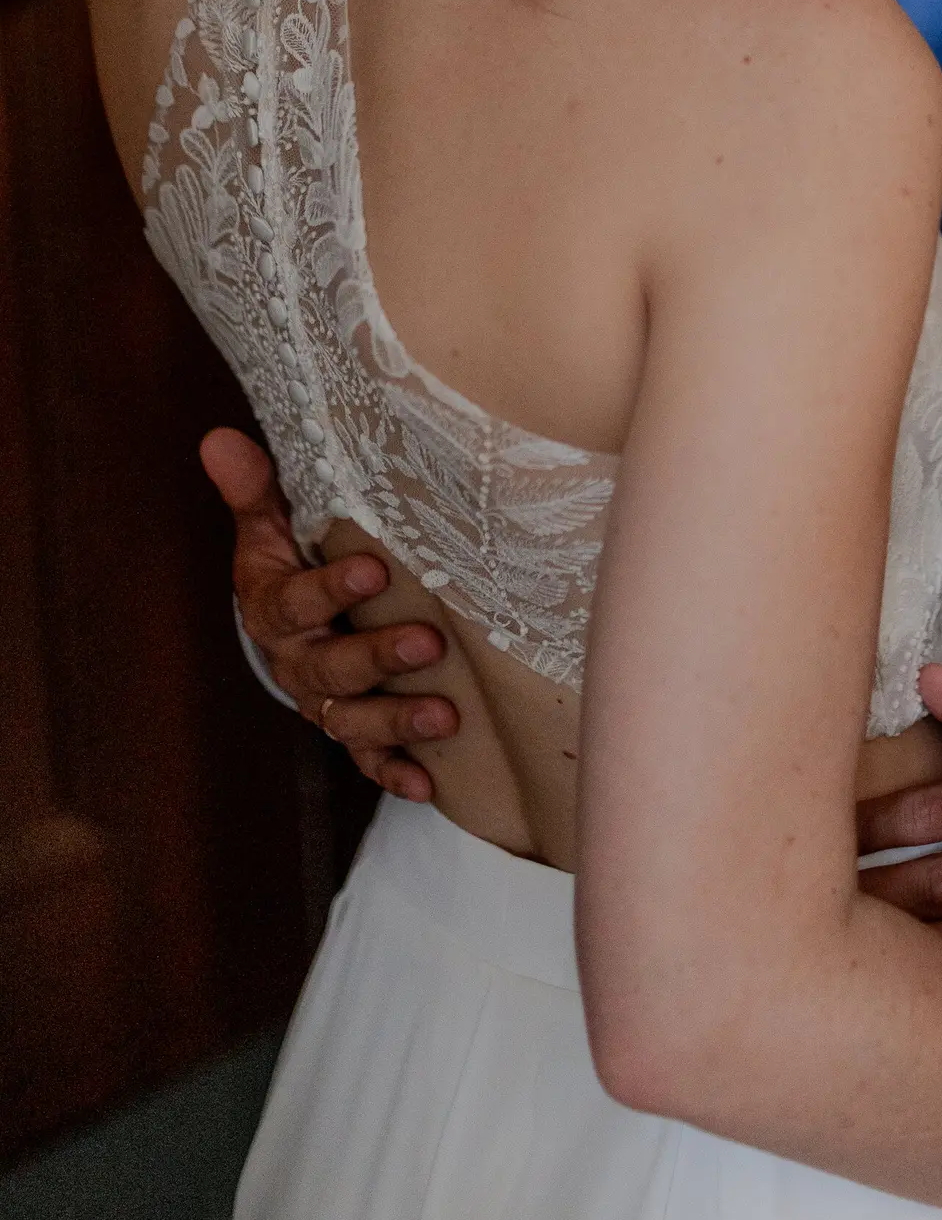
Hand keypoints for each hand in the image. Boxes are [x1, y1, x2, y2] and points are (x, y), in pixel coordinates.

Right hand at [203, 427, 459, 800]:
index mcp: (273, 607)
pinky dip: (394, 773)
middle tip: (427, 643)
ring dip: (394, 721)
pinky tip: (428, 781)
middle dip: (376, 659)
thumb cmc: (290, 561)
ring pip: (349, 719)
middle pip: (328, 668)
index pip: (294, 602)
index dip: (330, 589)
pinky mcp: (351, 729)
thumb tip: (219, 438)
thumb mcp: (271, 525)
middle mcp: (295, 660)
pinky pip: (366, 760)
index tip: (374, 569)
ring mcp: (323, 699)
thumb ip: (256, 490)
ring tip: (444, 714)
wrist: (291, 621)